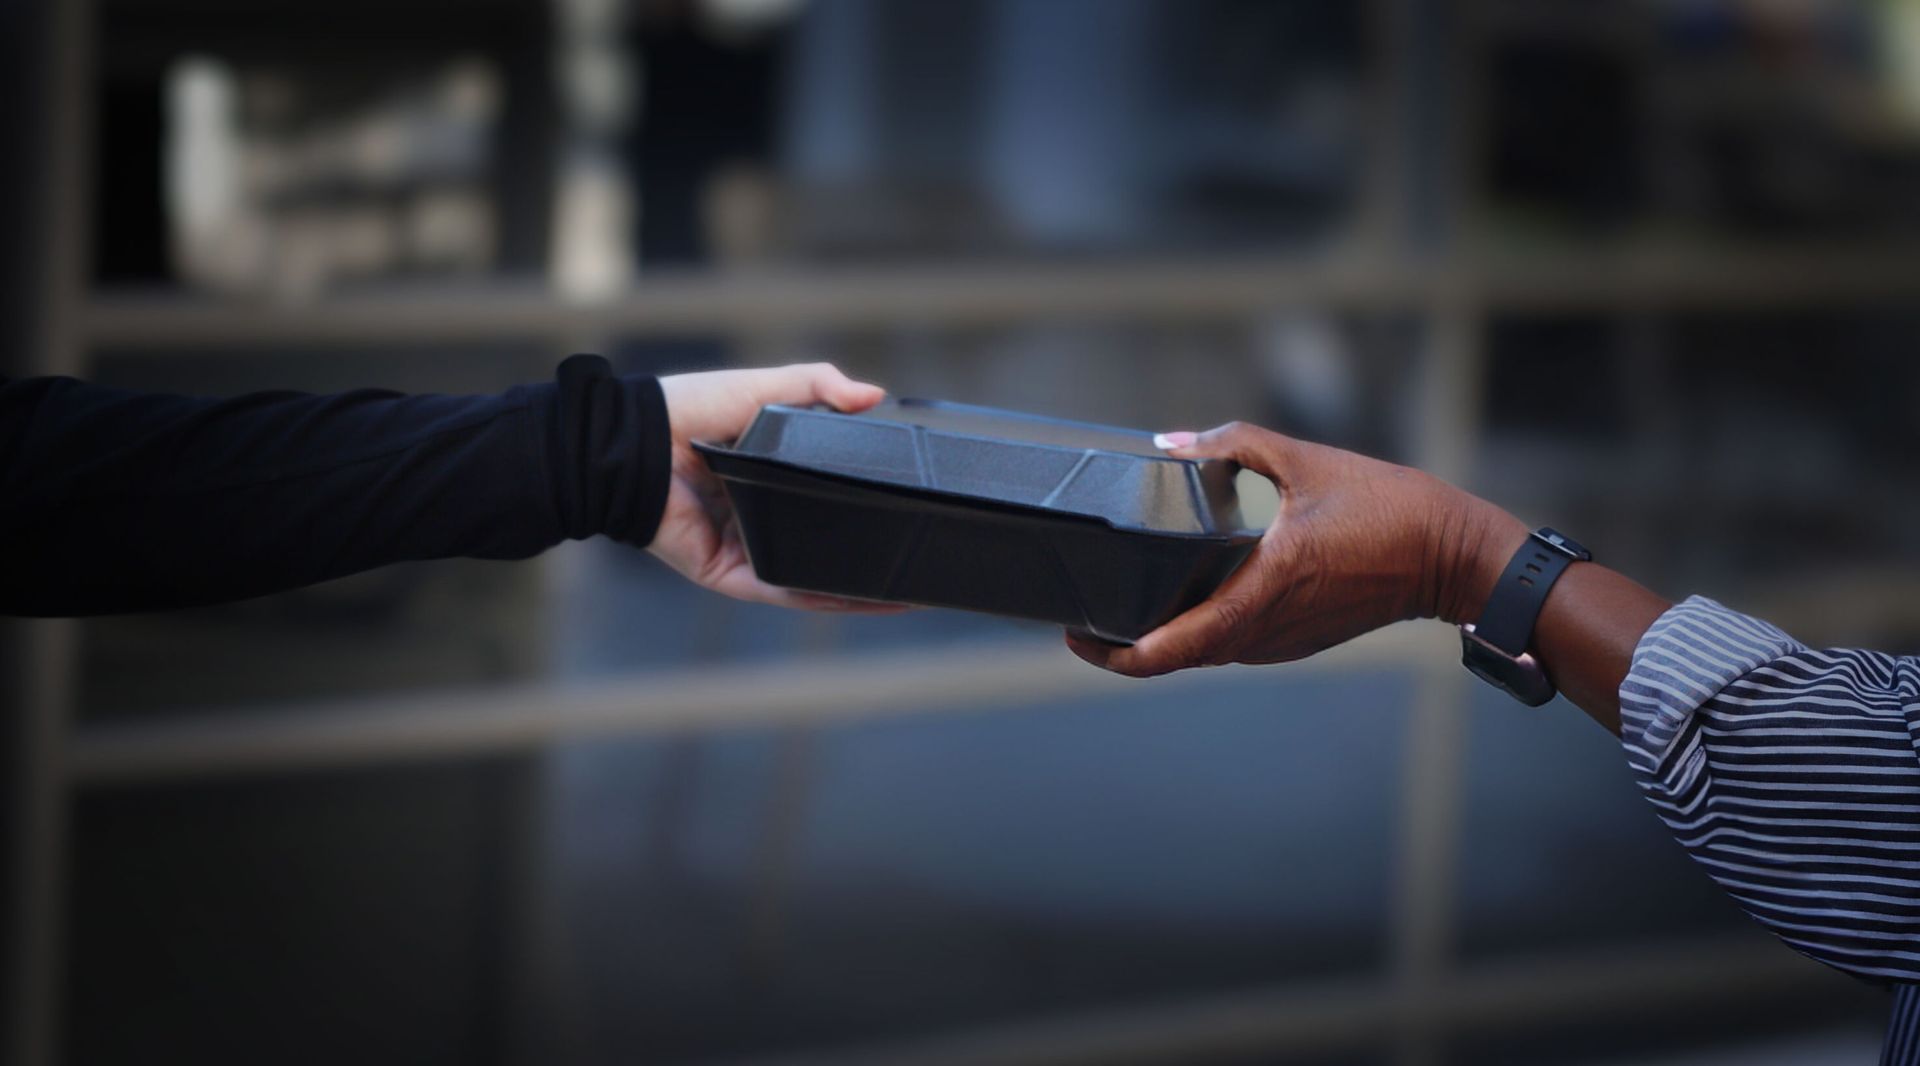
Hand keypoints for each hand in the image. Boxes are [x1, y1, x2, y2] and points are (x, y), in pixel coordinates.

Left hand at [653, 363, 905, 611]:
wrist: (636, 443)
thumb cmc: (687, 409)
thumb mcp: (763, 389)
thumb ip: (818, 386)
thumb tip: (874, 394)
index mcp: (765, 476)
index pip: (823, 497)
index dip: (862, 504)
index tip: (904, 506)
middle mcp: (757, 516)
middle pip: (820, 544)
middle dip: (866, 558)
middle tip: (915, 561)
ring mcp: (745, 549)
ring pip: (809, 577)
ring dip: (856, 589)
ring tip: (905, 592)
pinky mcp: (729, 574)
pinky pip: (784, 591)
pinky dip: (823, 598)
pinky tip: (862, 600)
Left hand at [1067, 422, 1526, 676]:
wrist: (1456, 555)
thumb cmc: (1390, 508)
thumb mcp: (1306, 461)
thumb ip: (1233, 445)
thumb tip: (1170, 443)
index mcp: (1267, 587)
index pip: (1182, 643)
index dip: (1124, 653)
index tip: (1081, 637)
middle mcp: (1270, 627)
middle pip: (1181, 658)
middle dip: (1124, 649)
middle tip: (1079, 623)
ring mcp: (1285, 640)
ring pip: (1206, 656)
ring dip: (1161, 644)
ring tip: (1114, 615)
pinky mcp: (1297, 638)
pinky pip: (1233, 645)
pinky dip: (1196, 635)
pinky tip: (1176, 605)